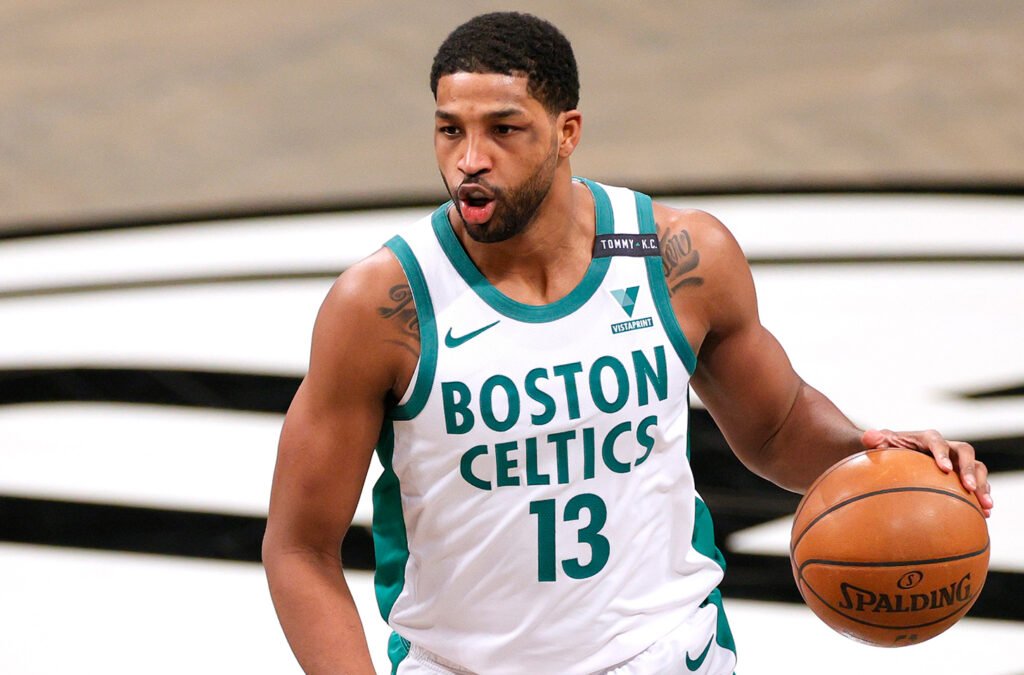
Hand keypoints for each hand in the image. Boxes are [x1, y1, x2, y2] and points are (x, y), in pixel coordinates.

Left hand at [861, 429, 993, 517]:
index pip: (937, 441)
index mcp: (926, 439)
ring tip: (987, 506)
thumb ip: (873, 440)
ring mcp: (956, 462)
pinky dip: (982, 496)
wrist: (892, 458)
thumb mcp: (877, 445)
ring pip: (977, 468)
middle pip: (965, 452)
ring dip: (983, 485)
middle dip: (969, 469)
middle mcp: (946, 448)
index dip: (942, 453)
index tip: (944, 468)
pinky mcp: (961, 476)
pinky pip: (977, 484)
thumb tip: (869, 436)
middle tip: (969, 487)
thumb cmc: (884, 451)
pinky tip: (985, 514)